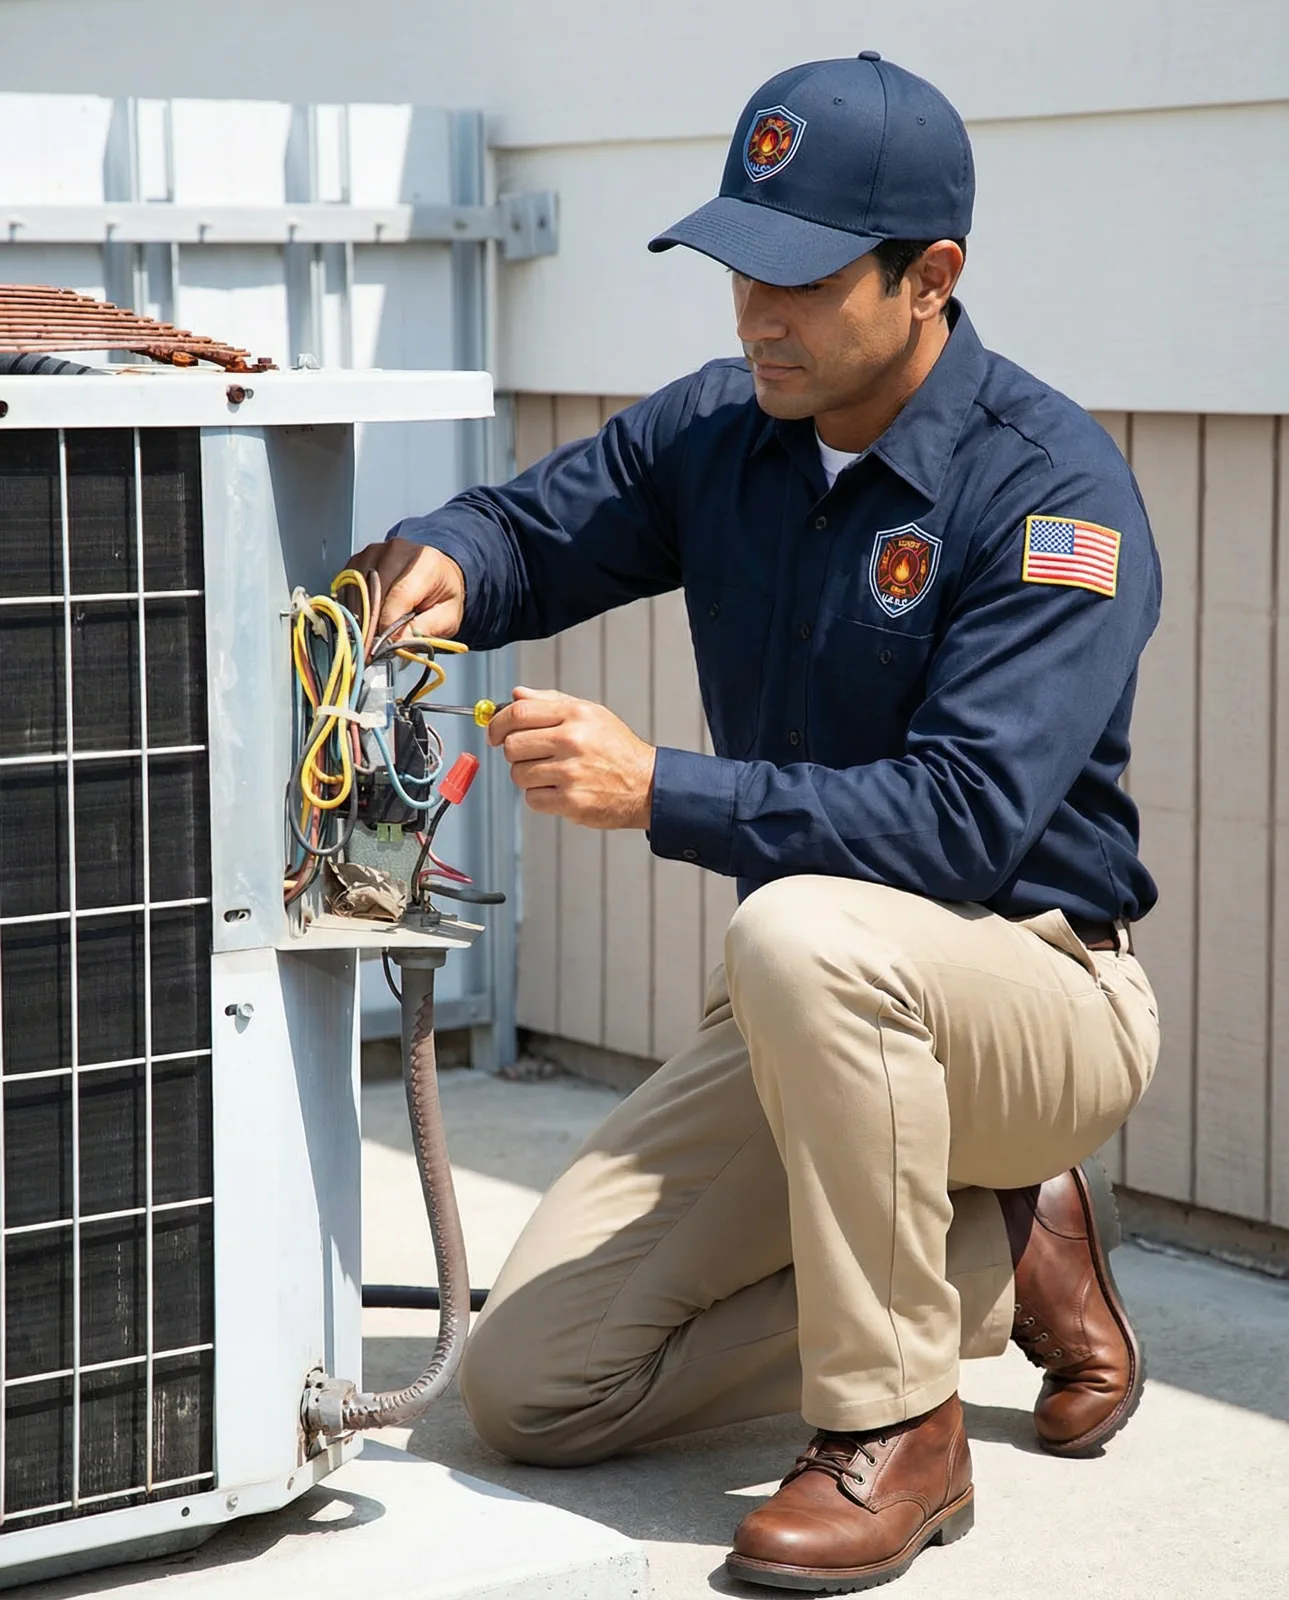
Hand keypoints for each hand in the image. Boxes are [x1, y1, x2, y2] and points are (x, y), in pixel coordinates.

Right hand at [343, 537, 465, 639]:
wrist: (437, 575)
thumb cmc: (442, 596)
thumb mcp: (447, 618)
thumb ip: (424, 630)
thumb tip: (397, 644)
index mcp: (424, 562)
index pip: (398, 596)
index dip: (387, 625)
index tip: (383, 647)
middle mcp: (396, 551)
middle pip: (372, 592)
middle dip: (371, 624)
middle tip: (372, 648)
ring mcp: (373, 553)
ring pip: (356, 591)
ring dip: (359, 617)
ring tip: (369, 635)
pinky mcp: (358, 560)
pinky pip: (346, 588)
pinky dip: (351, 608)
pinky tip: (362, 620)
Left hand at [487, 687, 655, 829]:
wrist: (647, 785)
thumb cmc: (617, 749)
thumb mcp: (591, 714)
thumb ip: (551, 702)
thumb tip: (516, 694)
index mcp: (575, 715)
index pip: (519, 712)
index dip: (497, 723)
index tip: (493, 733)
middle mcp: (572, 740)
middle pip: (512, 745)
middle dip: (514, 752)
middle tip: (530, 755)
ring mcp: (571, 772)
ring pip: (518, 774)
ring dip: (528, 776)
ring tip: (552, 774)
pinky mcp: (571, 801)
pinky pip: (532, 798)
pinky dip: (540, 797)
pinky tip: (559, 790)